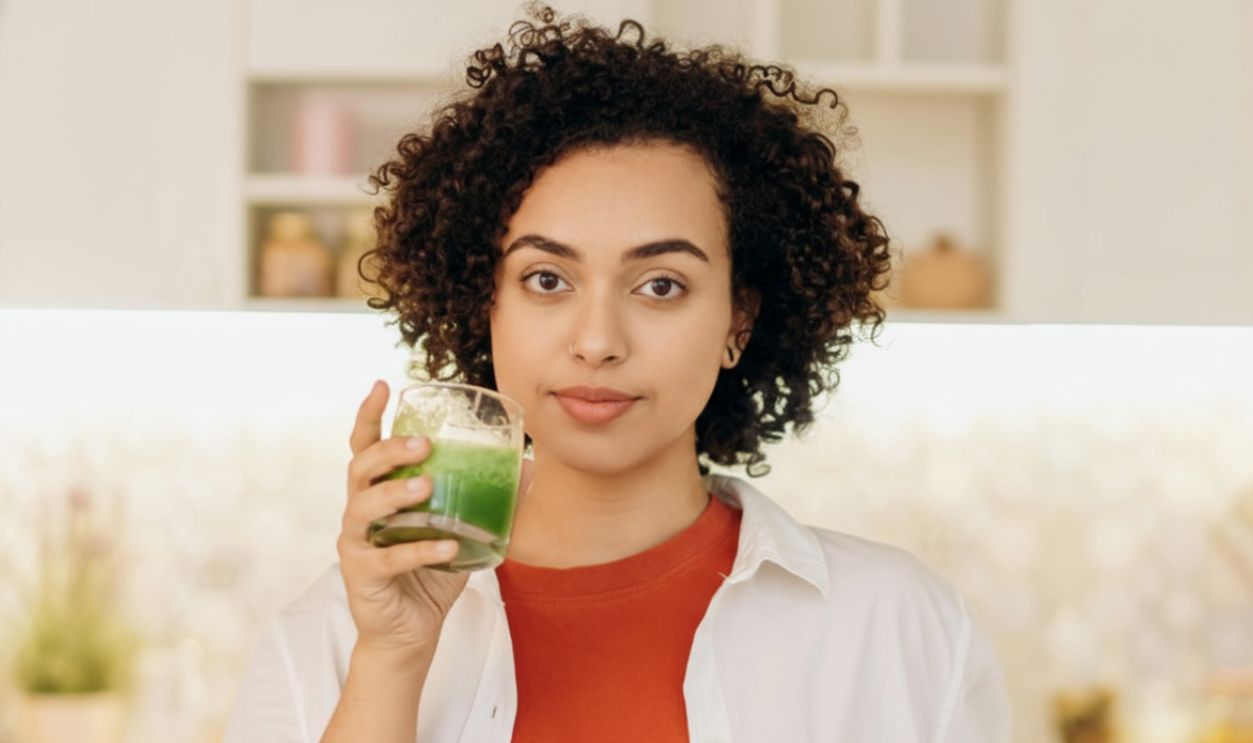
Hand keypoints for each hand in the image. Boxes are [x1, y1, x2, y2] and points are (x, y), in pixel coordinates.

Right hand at [338, 380, 533, 657]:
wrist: (411, 632)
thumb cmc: (431, 571)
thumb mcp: (461, 529)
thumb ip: (484, 498)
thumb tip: (527, 467)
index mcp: (378, 491)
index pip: (365, 445)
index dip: (369, 415)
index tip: (383, 385)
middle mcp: (359, 511)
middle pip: (360, 468)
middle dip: (389, 451)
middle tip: (423, 445)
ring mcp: (356, 544)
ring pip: (364, 508)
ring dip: (395, 493)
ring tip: (426, 486)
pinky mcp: (362, 576)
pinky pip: (388, 559)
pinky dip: (418, 551)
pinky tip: (446, 546)